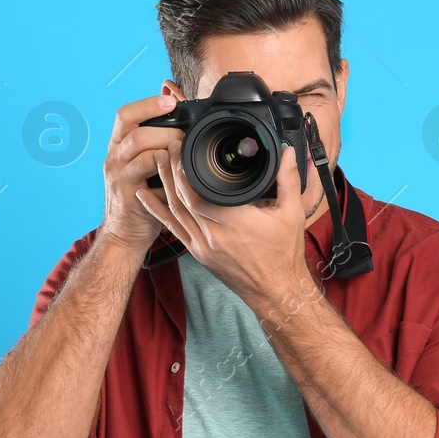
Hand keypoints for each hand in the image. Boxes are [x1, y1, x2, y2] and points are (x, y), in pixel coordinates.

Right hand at [99, 94, 182, 250]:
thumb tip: (180, 115)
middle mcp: (114, 157)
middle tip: (186, 135)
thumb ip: (157, 144)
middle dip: (166, 127)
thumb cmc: (143, 197)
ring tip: (183, 151)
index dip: (147, 104)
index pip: (125, 114)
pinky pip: (147, 172)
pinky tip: (178, 171)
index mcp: (118, 146)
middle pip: (135, 128)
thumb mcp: (145, 167)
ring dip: (167, 144)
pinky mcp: (127, 192)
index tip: (170, 100)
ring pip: (141, 146)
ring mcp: (118, 174)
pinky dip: (165, 168)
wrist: (126, 233)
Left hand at [135, 141, 314, 310]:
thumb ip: (289, 179)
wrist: (276, 291)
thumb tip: (289, 152)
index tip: (182, 147)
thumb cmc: (284, 254)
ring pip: (174, 212)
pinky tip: (145, 197)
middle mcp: (214, 235)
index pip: (198, 192)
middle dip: (171, 169)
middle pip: (181, 198)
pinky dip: (158, 211)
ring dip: (163, 185)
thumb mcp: (293, 213)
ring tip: (156, 161)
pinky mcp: (198, 254)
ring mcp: (203, 246)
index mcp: (235, 222)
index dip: (184, 168)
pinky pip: (173, 229)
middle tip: (166, 146)